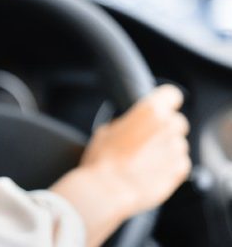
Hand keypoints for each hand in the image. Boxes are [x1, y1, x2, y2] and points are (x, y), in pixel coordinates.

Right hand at [80, 84, 190, 215]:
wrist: (108, 189)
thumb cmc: (102, 160)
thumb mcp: (105, 131)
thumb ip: (127, 123)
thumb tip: (132, 125)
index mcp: (150, 112)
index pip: (172, 94)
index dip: (165, 101)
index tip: (160, 107)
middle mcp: (168, 127)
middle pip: (177, 121)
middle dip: (165, 128)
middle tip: (146, 139)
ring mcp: (177, 149)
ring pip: (178, 143)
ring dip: (166, 149)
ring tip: (145, 160)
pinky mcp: (180, 170)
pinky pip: (180, 163)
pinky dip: (169, 166)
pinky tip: (150, 171)